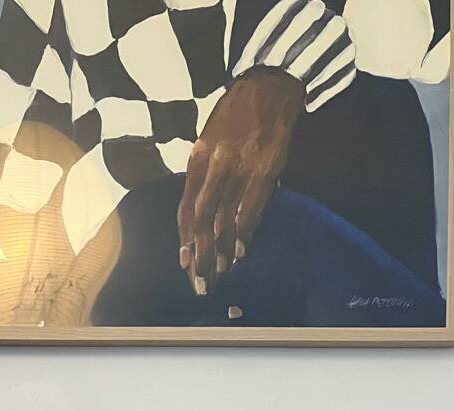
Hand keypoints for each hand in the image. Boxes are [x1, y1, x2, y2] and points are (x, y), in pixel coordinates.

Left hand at [177, 68, 304, 295]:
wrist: (269, 84)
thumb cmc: (238, 115)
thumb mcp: (211, 139)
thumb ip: (205, 174)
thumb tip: (203, 213)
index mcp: (198, 157)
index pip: (185, 208)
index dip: (184, 241)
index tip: (184, 266)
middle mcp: (214, 164)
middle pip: (200, 220)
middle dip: (199, 256)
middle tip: (200, 284)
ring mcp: (239, 168)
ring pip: (223, 219)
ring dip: (220, 253)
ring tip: (219, 276)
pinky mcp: (264, 169)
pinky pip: (249, 209)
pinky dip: (243, 234)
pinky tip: (238, 254)